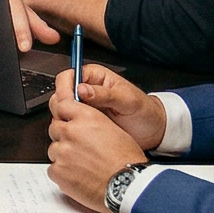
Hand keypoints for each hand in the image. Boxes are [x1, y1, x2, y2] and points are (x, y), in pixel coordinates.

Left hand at [47, 96, 148, 212]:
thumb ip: (91, 120)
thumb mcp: (114, 129)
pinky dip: (62, 172)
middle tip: (80, 147)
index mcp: (86, 118)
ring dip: (64, 155)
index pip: (61, 105)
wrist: (128, 186)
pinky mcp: (58, 171)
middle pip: (55, 128)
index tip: (66, 118)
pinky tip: (79, 175)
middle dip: (64, 136)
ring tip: (83, 164)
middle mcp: (71, 132)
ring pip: (54, 149)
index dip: (64, 113)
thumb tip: (80, 120)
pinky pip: (53, 169)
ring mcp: (62, 152)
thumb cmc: (126, 161)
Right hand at [50, 63, 165, 152]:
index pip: (68, 77)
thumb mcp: (127, 100)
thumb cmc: (144, 111)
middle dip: (63, 106)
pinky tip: (82, 135)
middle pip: (60, 95)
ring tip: (81, 127)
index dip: (64, 89)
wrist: (152, 130)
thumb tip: (82, 89)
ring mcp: (84, 108)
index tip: (68, 101)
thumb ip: (105, 94)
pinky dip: (72, 130)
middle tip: (75, 116)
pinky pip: (70, 125)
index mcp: (94, 77)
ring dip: (67, 119)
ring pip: (62, 111)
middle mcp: (86, 91)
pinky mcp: (85, 123)